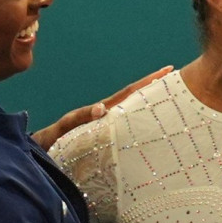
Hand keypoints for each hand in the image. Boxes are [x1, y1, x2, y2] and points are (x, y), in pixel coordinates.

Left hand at [30, 65, 173, 150]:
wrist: (44, 151)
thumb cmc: (54, 139)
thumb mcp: (67, 125)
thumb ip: (81, 116)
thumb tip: (103, 108)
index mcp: (104, 110)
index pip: (130, 93)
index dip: (147, 82)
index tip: (166, 71)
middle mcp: (110, 116)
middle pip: (136, 99)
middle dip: (155, 89)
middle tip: (177, 79)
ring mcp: (109, 127)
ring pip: (135, 113)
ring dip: (152, 105)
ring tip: (172, 100)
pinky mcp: (108, 140)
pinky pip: (130, 131)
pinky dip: (143, 125)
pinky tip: (154, 129)